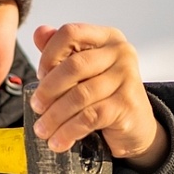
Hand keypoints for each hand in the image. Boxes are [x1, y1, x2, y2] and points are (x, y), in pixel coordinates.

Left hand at [31, 23, 168, 171]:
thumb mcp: (84, 71)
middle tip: (36, 107)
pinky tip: (59, 141)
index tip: (40, 75)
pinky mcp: (127, 104)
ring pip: (80, 95)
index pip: (71, 33)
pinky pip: (90, 117)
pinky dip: (69, 131)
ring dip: (55, 116)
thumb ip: (63, 51)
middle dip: (48, 90)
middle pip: (74, 66)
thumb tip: (39, 32)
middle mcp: (121, 53)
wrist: (136, 126)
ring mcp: (127, 78)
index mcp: (107, 37)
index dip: (49, 54)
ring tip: (42, 129)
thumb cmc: (106, 95)